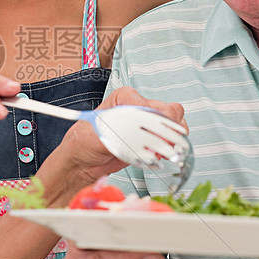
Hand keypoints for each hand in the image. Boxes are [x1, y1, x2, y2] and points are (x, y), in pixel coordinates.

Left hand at [54, 87, 186, 185]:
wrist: (83, 160)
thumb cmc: (85, 141)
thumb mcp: (99, 132)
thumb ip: (120, 130)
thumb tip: (138, 134)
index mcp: (124, 97)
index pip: (149, 104)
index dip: (154, 120)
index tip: (151, 134)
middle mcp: (138, 106)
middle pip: (168, 111)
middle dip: (169, 129)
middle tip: (164, 145)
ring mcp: (146, 122)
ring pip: (174, 123)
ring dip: (174, 139)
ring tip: (166, 152)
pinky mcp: (150, 138)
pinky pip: (171, 138)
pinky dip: (171, 147)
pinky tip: (162, 156)